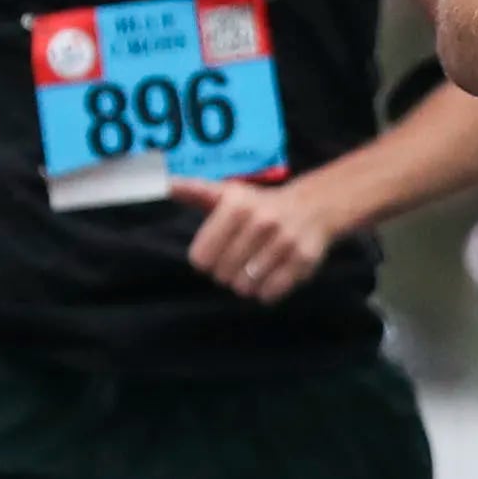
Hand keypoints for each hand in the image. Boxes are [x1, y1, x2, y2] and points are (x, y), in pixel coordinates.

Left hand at [169, 174, 345, 304]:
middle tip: (237, 260)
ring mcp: (284, 242)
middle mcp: (260, 221)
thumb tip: (164, 184)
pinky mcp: (302, 261)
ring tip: (254, 267)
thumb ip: (194, 191)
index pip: (201, 257)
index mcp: (236, 205)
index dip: (205, 259)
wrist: (313, 207)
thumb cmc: (259, 205)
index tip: (216, 251)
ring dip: (246, 283)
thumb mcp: (227, 193)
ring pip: (245, 287)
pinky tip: (271, 274)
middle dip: (225, 273)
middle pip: (221, 275)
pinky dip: (266, 291)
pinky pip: (270, 294)